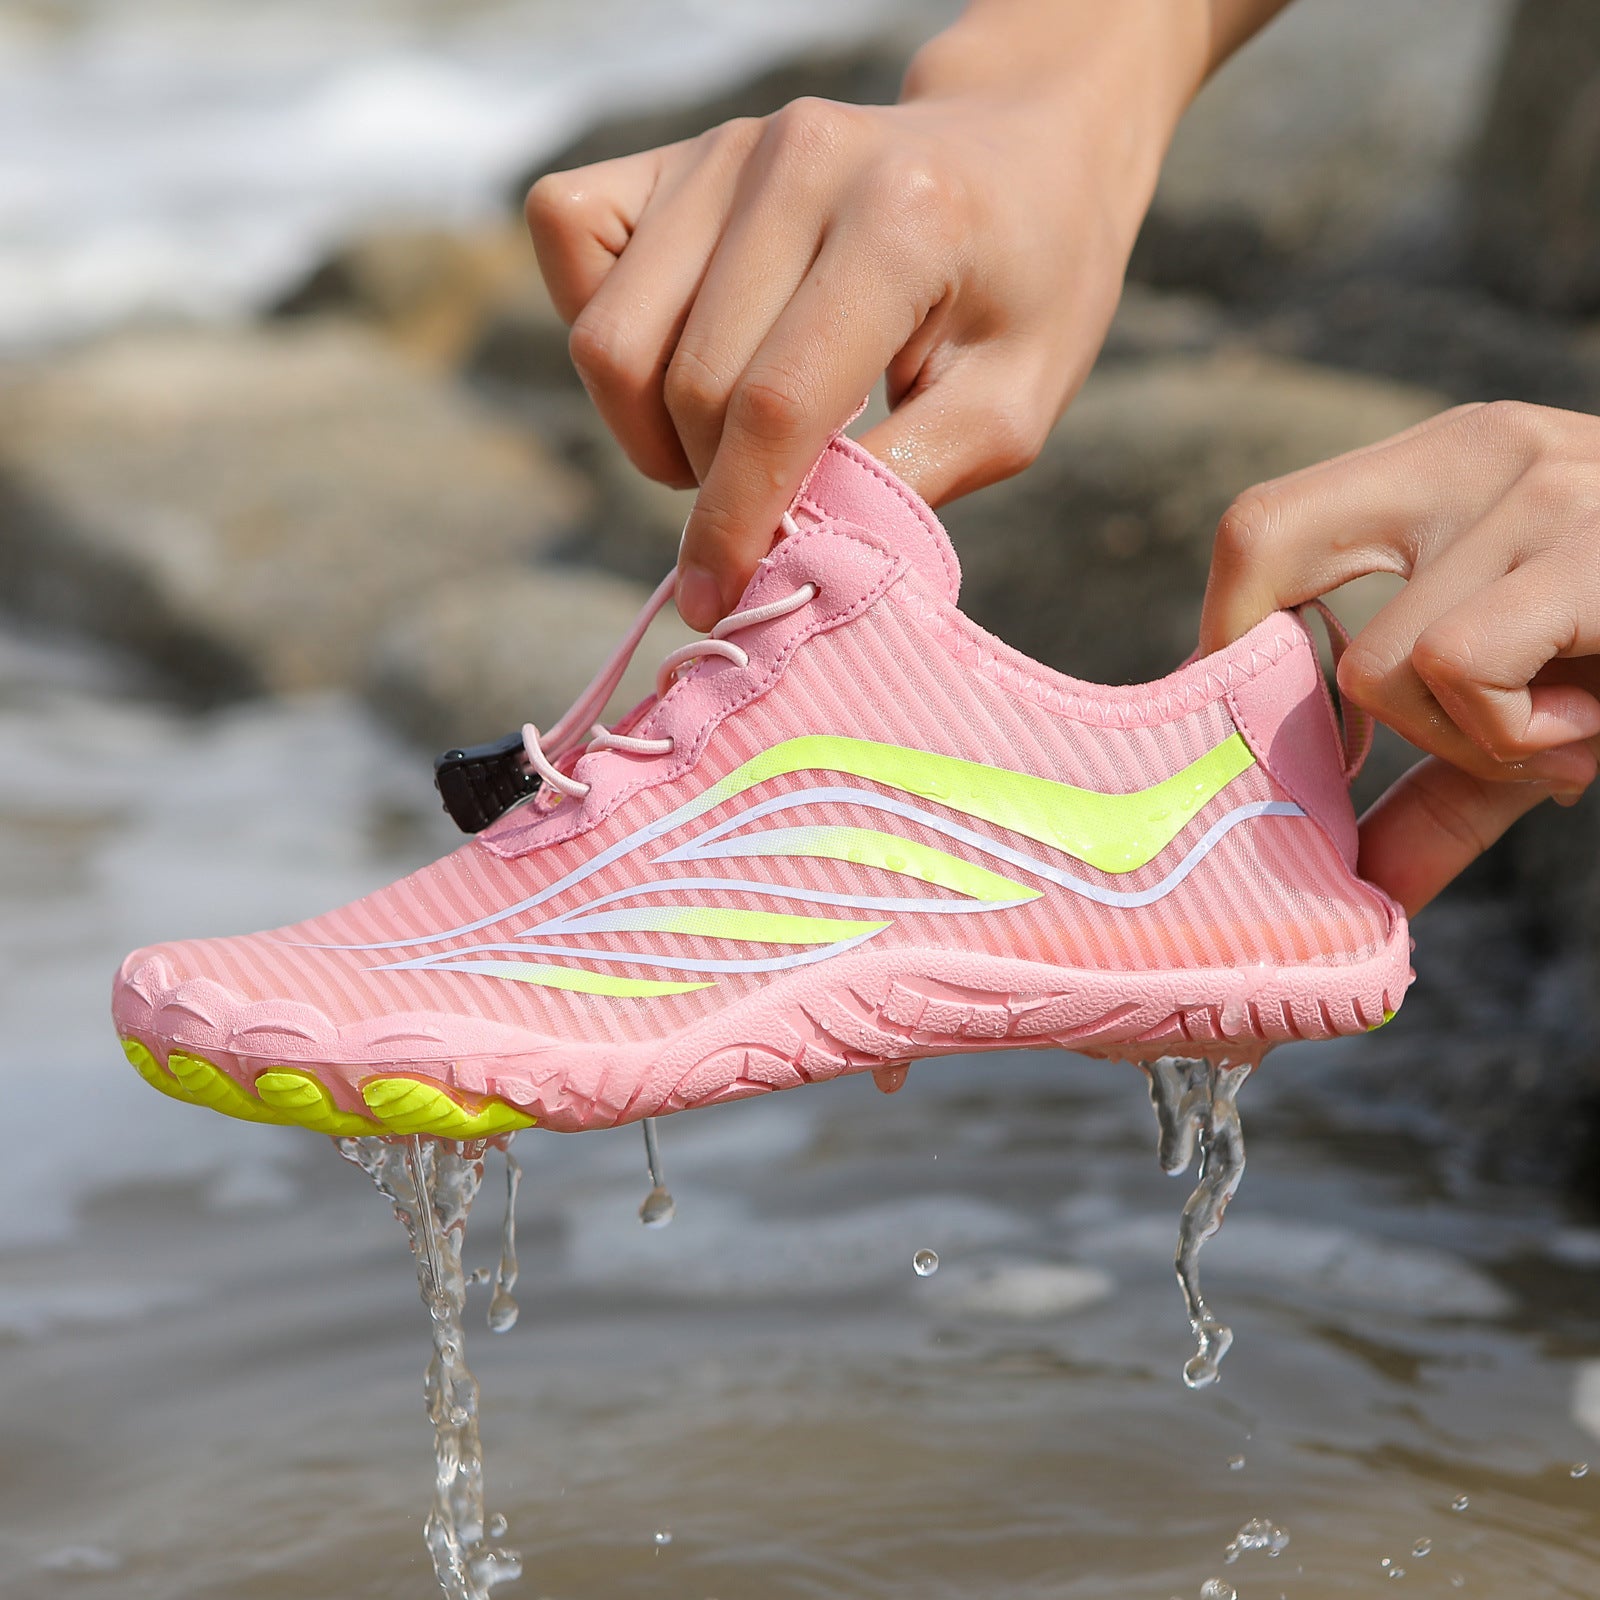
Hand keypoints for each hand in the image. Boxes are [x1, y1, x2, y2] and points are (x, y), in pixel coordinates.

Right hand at [527, 0, 1225, 628]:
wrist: (1021, 154)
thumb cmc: (1025, 292)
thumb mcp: (1011, 409)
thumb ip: (903, 484)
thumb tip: (784, 559)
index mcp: (902, 222)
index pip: (774, 403)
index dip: (734, 522)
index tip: (717, 601)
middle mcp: (798, 161)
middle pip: (687, 385)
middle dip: (713, 485)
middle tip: (775, 500)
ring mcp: (725, 148)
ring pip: (610, 337)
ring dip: (652, 428)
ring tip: (733, 441)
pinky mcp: (676, 152)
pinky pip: (569, 244)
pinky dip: (601, 332)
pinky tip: (676, 361)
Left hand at [1199, 400, 1599, 913]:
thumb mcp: (1530, 720)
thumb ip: (1431, 786)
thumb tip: (1353, 887)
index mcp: (1441, 470)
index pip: (1260, 529)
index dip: (1230, 638)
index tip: (1287, 731)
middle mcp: (1477, 451)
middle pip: (1261, 537)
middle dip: (1290, 678)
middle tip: (1361, 750)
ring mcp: (1539, 484)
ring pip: (1373, 660)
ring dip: (1462, 740)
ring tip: (1559, 730)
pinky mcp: (1592, 543)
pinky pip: (1454, 668)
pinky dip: (1513, 737)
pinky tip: (1590, 729)